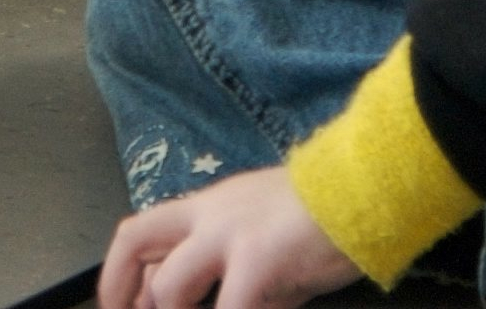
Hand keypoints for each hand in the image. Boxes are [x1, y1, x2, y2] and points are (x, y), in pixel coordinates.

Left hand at [100, 167, 360, 308]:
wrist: (364, 189)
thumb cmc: (324, 218)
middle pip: (136, 239)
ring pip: (170, 283)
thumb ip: (241, 281)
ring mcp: (230, 235)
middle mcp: (210, 216)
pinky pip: (229, 307)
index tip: (122, 306)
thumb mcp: (269, 247)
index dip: (122, 274)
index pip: (144, 232)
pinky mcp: (258, 258)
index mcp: (209, 208)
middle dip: (121, 288)